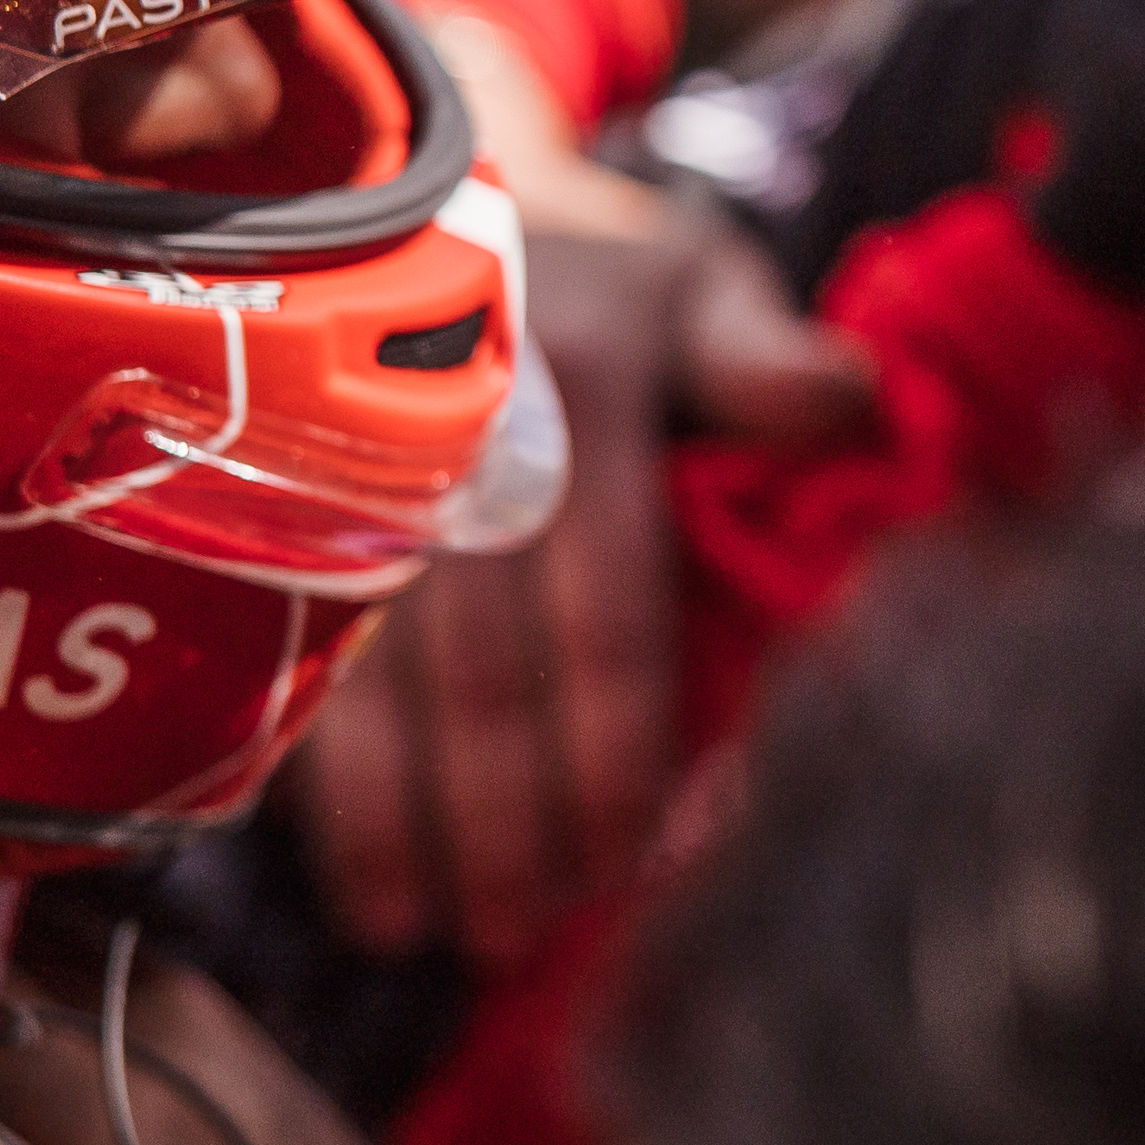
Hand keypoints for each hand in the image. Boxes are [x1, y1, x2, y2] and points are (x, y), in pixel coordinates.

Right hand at [287, 196, 869, 964]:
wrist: (435, 209)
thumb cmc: (606, 281)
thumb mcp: (698, 284)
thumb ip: (768, 358)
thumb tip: (855, 395)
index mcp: (581, 390)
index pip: (603, 604)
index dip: (615, 742)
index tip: (634, 854)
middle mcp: (457, 447)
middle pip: (481, 668)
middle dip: (503, 816)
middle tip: (525, 936)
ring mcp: (356, 487)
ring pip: (375, 683)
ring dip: (401, 822)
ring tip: (429, 933)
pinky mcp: (289, 520)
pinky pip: (296, 669)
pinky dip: (318, 780)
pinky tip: (347, 873)